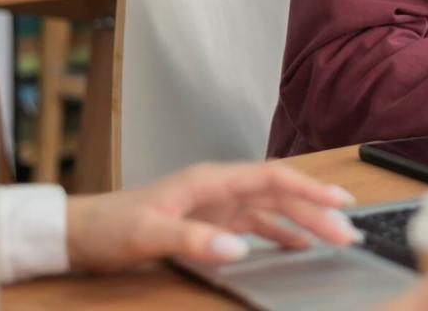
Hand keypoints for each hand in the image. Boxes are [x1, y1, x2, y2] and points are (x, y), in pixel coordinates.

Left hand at [65, 162, 359, 273]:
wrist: (79, 233)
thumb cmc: (110, 226)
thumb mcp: (149, 234)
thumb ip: (195, 240)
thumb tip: (240, 248)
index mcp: (210, 181)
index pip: (271, 178)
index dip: (308, 188)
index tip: (339, 201)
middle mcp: (218, 189)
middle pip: (279, 194)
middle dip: (316, 211)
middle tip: (348, 233)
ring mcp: (215, 206)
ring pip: (271, 210)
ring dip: (303, 222)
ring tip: (334, 238)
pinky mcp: (209, 224)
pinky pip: (255, 226)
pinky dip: (280, 234)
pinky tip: (297, 246)